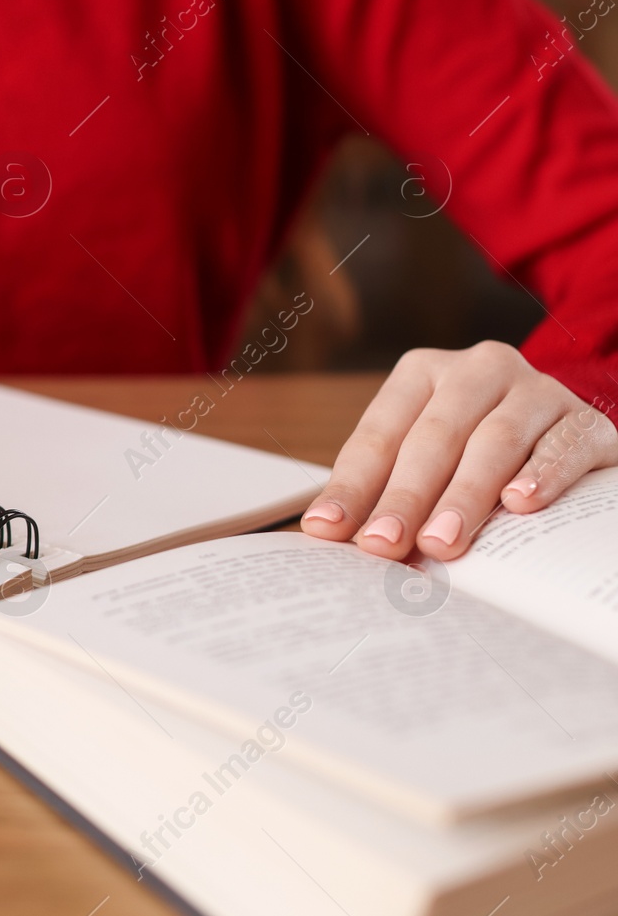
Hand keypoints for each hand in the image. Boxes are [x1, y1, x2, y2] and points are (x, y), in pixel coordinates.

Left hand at [301, 341, 617, 560]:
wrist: (563, 437)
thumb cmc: (474, 454)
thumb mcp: (423, 460)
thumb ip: (379, 491)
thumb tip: (331, 534)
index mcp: (422, 374)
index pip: (379, 436)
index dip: (352, 486)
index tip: (329, 529)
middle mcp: (477, 370)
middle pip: (433, 438)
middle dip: (404, 497)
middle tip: (384, 545)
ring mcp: (536, 389)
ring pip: (495, 441)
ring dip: (464, 496)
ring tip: (441, 541)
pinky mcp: (586, 419)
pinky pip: (563, 444)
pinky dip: (542, 474)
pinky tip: (520, 503)